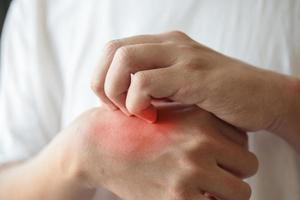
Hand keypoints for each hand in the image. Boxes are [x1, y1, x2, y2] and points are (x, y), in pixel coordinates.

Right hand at [62, 105, 257, 199]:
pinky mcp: (177, 197)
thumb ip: (203, 124)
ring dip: (227, 192)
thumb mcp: (171, 113)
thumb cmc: (137, 128)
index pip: (243, 140)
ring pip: (241, 191)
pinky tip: (191, 196)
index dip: (231, 150)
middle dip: (234, 171)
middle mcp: (200, 142)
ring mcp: (191, 170)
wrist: (100, 143)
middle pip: (248, 164)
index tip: (216, 154)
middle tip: (214, 173)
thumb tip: (234, 144)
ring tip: (206, 187)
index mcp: (201, 118)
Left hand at [91, 30, 297, 132]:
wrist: (261, 99)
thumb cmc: (217, 98)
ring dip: (117, 92)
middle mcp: (170, 44)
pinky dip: (137, 103)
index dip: (103, 77)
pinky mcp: (193, 75)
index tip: (113, 105)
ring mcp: (182, 56)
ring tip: (133, 114)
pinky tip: (152, 118)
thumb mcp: (178, 87)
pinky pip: (145, 81)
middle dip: (103, 84)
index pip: (114, 50)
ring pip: (124, 59)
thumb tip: (120, 100)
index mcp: (164, 45)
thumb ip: (152, 87)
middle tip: (116, 109)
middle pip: (113, 50)